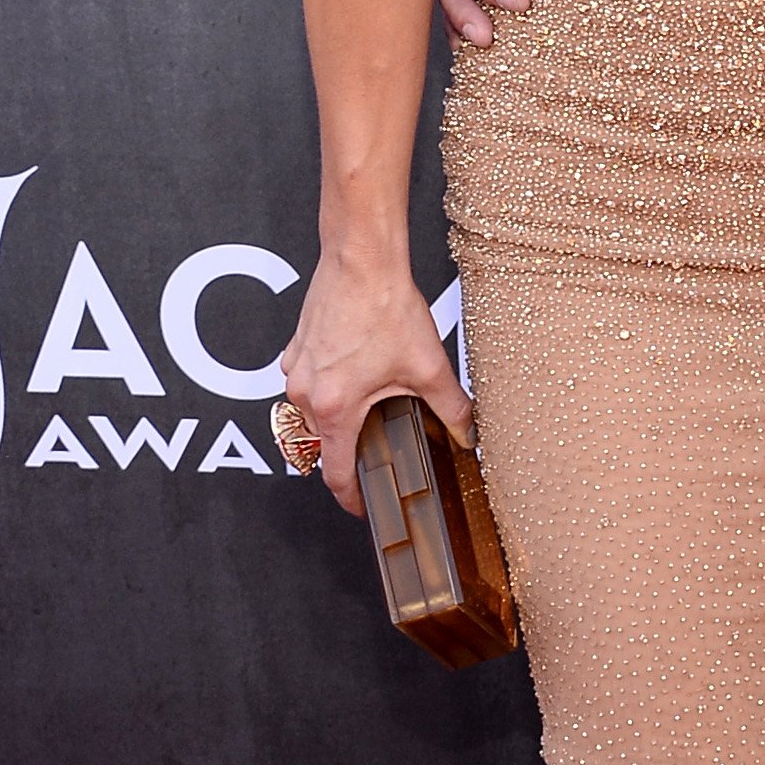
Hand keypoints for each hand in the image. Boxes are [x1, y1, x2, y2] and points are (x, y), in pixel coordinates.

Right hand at [279, 253, 473, 518]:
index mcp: (333, 408)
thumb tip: (468, 433)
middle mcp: (305, 392)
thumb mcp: (428, 365)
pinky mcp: (296, 347)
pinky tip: (359, 371)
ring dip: (339, 416)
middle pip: (323, 442)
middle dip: (351, 449)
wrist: (360, 259)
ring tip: (373, 404)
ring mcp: (295, 369)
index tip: (364, 505)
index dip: (352, 497)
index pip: (335, 473)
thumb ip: (451, 407)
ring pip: (313, 411)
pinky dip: (329, 387)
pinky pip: (308, 383)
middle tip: (381, 448)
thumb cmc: (383, 305)